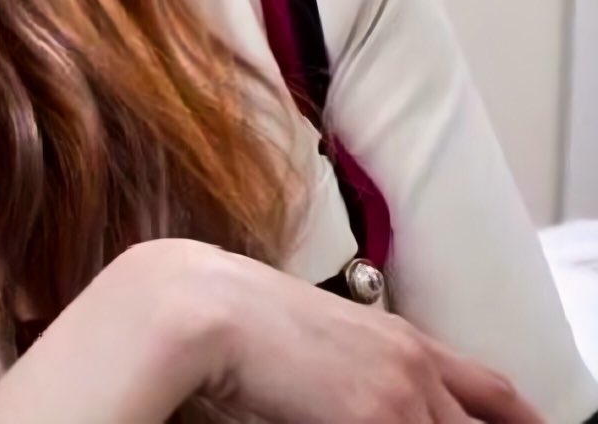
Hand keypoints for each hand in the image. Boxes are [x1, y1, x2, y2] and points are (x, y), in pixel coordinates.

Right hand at [127, 238, 541, 423]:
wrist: (199, 304)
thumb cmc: (231, 314)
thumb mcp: (314, 333)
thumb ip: (351, 366)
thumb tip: (350, 396)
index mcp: (398, 337)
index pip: (488, 388)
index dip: (518, 417)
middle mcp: (412, 363)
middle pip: (478, 421)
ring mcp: (399, 394)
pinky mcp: (374, 420)